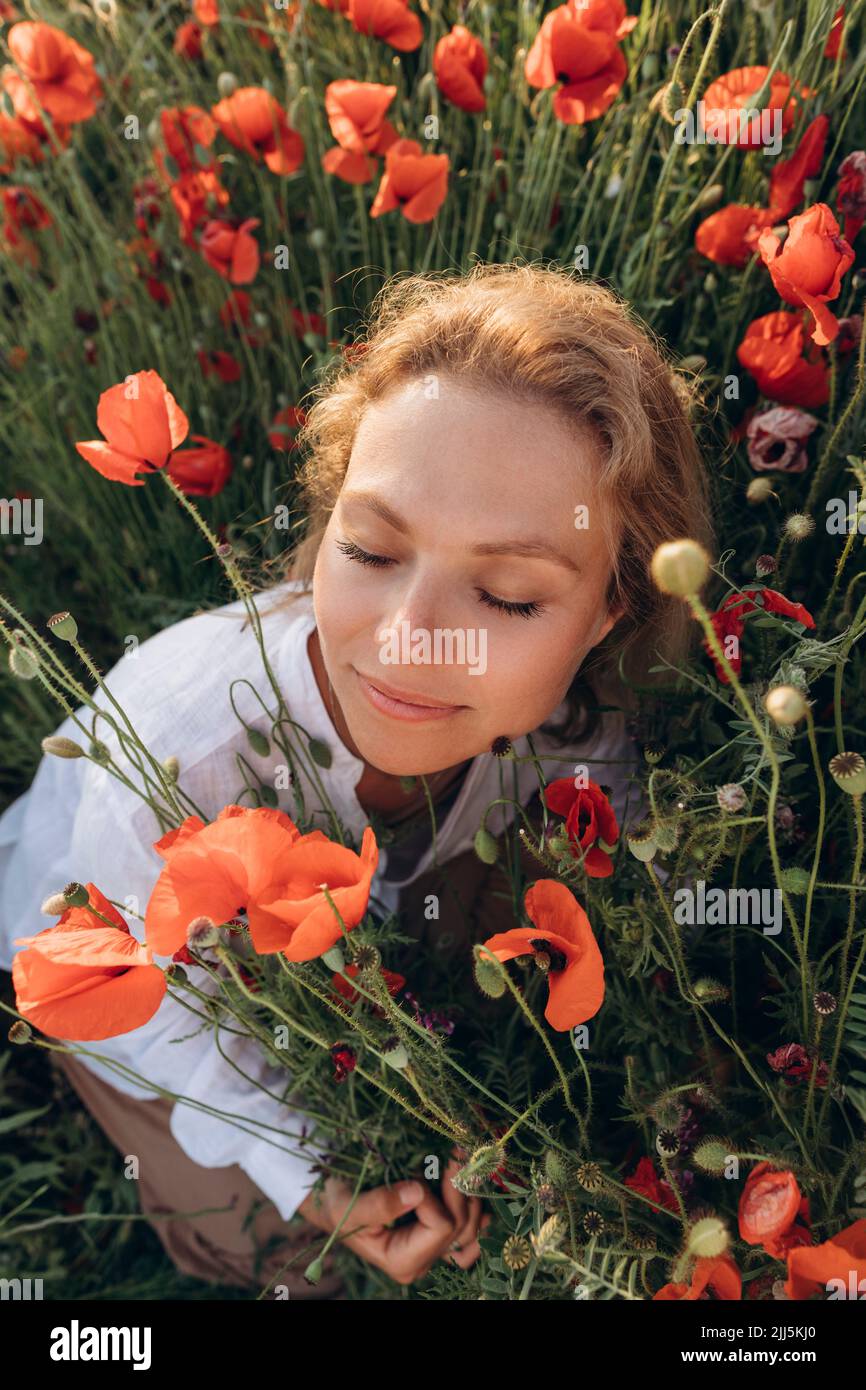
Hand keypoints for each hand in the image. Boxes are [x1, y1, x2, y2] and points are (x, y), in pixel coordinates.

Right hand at [298, 1152, 488, 1285]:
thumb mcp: (348, 1205)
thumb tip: (416, 1191)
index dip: (433, 1196)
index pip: (441, 1227)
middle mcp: (423, 1260)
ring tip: (460, 1162)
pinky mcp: (439, 1238)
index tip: (413, 1174)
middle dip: (460, 1186)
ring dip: (471, 1192)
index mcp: (403, 1260)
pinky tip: (471, 1188)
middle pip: (463, 1225)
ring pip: (474, 1226)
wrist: (337, 1202)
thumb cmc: (340, 1204)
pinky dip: (477, 1210)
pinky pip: (473, 1232)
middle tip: (454, 1151)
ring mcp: (434, 1251)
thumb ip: (378, 1204)